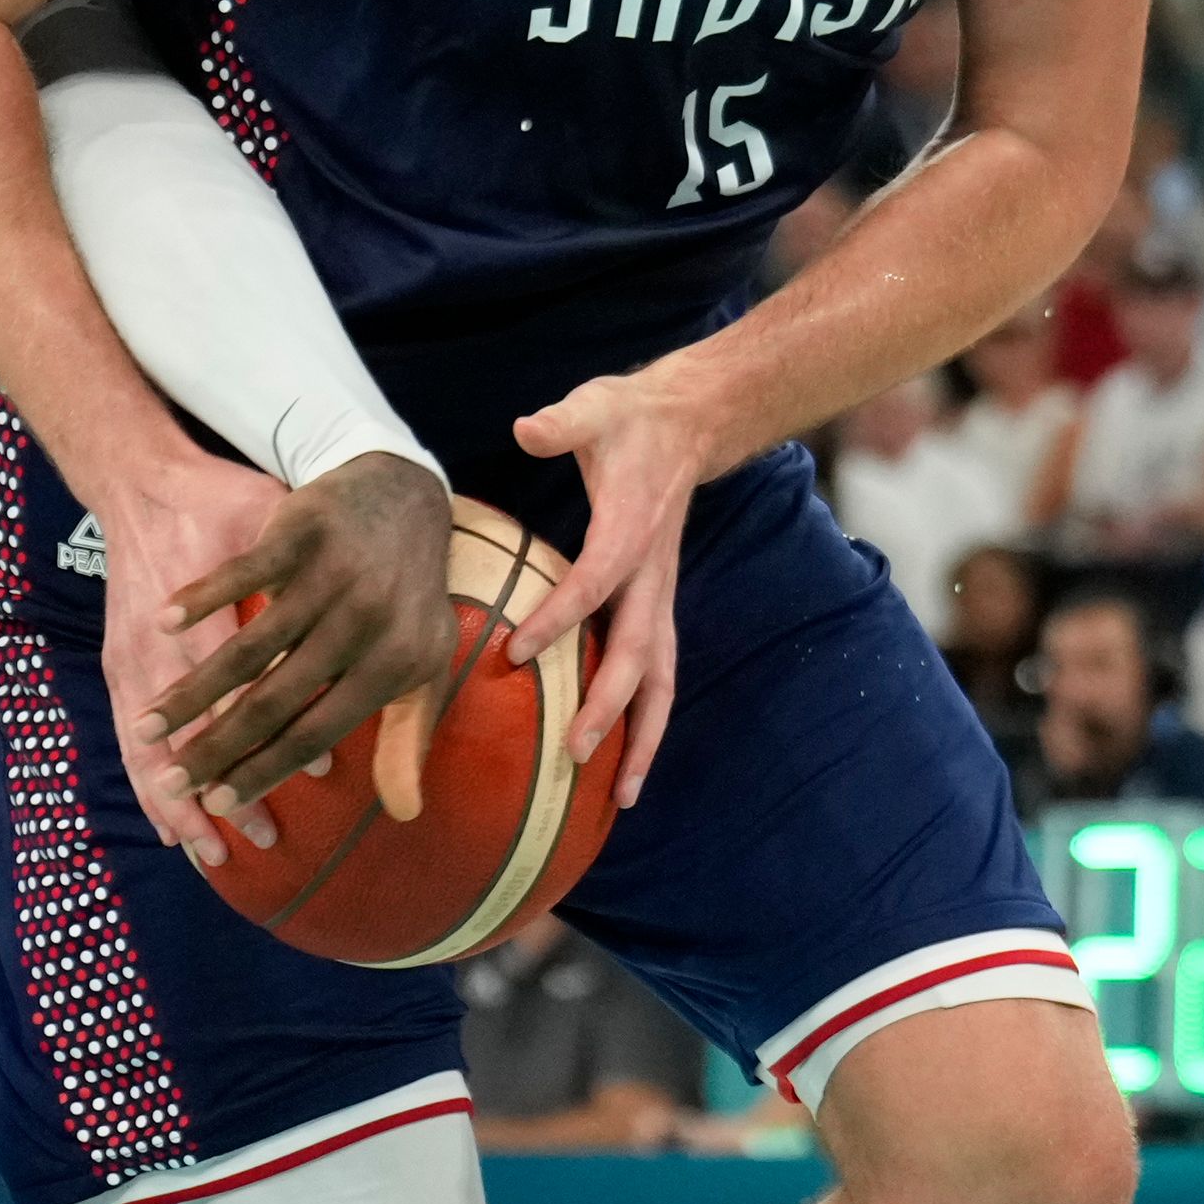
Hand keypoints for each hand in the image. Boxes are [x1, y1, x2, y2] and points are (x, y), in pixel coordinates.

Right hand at [125, 450, 454, 848]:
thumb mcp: (424, 662)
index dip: (265, 769)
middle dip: (216, 746)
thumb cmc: (408, 593)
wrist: (400, 489)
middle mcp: (361, 622)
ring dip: (192, 691)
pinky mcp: (299, 529)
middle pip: (273, 698)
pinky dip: (201, 598)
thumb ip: (407, 737)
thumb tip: (406, 815)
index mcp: (393, 662)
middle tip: (175, 781)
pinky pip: (241, 572)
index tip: (220, 802)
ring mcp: (328, 574)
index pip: (315, 730)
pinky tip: (165, 624)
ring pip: (247, 646)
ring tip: (151, 729)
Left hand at [501, 365, 716, 807]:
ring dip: (645, 738)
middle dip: (609, 706)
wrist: (688, 423)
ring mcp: (661, 597)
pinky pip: (658, 677)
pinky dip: (646, 725)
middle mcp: (653, 576)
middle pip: (639, 653)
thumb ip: (562, 422)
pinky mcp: (657, 608)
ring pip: (661, 681)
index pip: (596, 582)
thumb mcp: (595, 406)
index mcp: (631, 531)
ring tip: (624, 797)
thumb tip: (528, 427)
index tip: (515, 653)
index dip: (560, 619)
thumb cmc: (631, 420)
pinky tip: (627, 767)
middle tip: (573, 753)